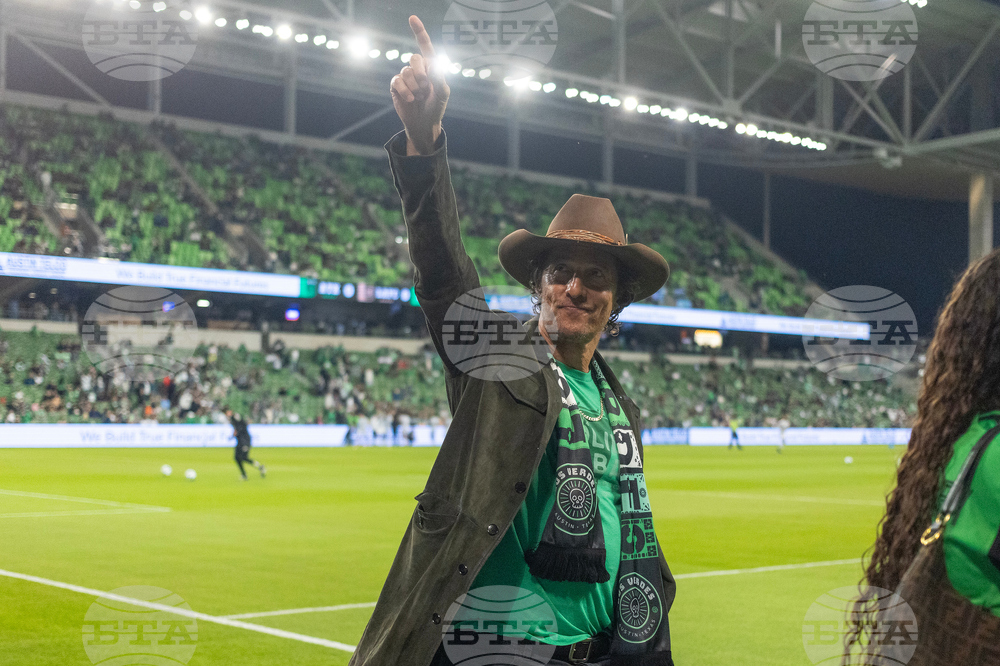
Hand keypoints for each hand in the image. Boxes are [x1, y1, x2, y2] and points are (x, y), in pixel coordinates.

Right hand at [390, 15, 449, 154]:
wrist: (423, 123)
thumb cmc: (436, 107)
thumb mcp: (443, 94)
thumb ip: (439, 78)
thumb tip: (433, 64)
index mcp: (431, 67)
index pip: (425, 46)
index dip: (419, 32)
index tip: (412, 18)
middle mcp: (417, 69)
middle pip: (414, 58)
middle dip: (420, 74)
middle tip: (426, 88)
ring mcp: (406, 77)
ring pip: (406, 72)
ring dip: (414, 87)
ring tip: (419, 97)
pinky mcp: (396, 86)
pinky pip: (397, 81)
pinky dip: (405, 90)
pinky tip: (410, 99)